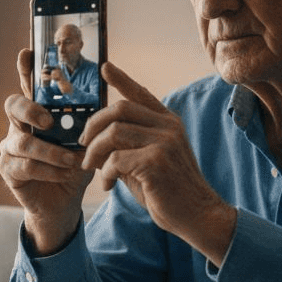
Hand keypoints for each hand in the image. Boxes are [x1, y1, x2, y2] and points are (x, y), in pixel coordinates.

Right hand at [0, 49, 93, 253]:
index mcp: (38, 111)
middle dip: (30, 109)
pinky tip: (65, 174)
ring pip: (22, 142)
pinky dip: (49, 170)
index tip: (28, 52)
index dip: (25, 68)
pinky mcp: (9, 170)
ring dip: (51, 151)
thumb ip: (90, 117)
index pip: (29, 84)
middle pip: (13, 105)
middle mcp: (19, 125)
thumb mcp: (86, 139)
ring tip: (72, 159)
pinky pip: (25, 166)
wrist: (63, 204)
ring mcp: (10, 147)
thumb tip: (109, 91)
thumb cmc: (74, 165)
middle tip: (49, 120)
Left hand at [79, 63, 236, 265]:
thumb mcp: (148, 161)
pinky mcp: (156, 162)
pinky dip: (104, 173)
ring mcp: (164, 142)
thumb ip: (127, 146)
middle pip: (118, 109)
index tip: (105, 67)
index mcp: (168, 122)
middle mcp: (168, 126)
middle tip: (84, 146)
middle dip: (93, 126)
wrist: (197, 214)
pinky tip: (108, 185)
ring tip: (91, 168)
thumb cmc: (169, 191)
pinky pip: (115, 160)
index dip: (121, 79)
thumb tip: (95, 139)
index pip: (141, 94)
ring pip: (113, 133)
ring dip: (94, 152)